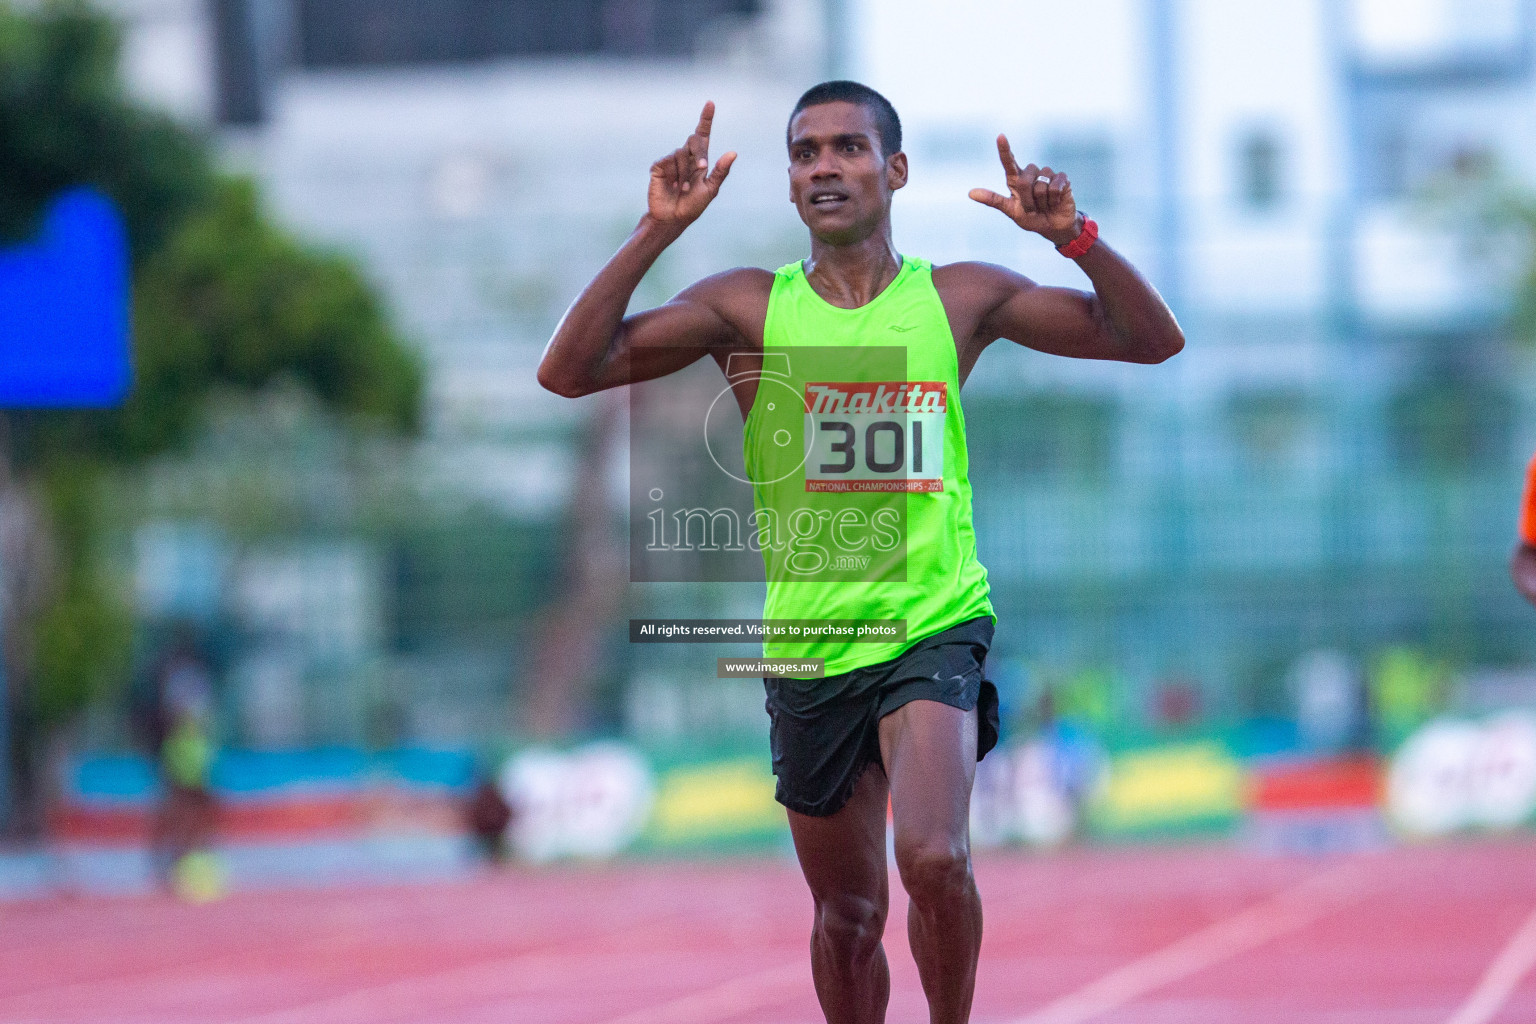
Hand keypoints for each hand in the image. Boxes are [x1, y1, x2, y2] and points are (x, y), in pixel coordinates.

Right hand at [647, 101, 736, 230]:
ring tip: (684, 189)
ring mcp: (671, 161)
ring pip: (682, 152)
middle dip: (699, 152)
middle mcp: (685, 157)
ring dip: (686, 173)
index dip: (706, 119)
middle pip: (694, 139)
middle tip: (702, 168)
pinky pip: (670, 160)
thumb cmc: (692, 206)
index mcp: (699, 160)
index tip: (710, 103)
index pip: (703, 135)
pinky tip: (673, 186)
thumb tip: (733, 152)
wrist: (673, 218)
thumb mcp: (711, 189)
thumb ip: (721, 171)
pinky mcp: (659, 166)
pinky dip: (675, 174)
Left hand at [968, 135, 1081, 245]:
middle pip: (1024, 180)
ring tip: (1045, 205)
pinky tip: (1056, 201)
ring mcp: (1047, 174)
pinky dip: (1054, 199)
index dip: (1005, 150)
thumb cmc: (1032, 218)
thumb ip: (993, 200)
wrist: (1054, 227)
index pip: (1008, 163)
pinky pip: (1054, 187)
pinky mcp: (1062, 178)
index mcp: (1016, 180)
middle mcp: (1031, 174)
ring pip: (1040, 184)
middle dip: (1027, 200)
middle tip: (1033, 209)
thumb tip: (970, 193)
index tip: (1000, 136)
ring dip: (1041, 201)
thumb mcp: (1011, 211)